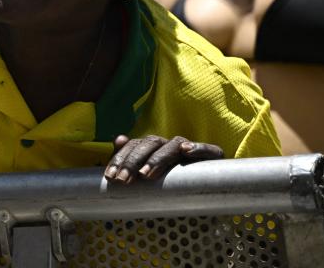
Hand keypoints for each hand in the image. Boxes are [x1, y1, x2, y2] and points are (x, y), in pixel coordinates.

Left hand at [105, 134, 223, 183]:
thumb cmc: (173, 180)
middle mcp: (169, 144)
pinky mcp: (212, 155)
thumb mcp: (150, 173)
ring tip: (146, 174)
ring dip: (158, 158)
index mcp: (154, 147)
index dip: (121, 159)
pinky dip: (196, 147)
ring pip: (172, 145)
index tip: (110, 176)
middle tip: (124, 180)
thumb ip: (132, 158)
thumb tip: (119, 139)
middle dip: (133, 162)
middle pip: (150, 143)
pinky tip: (186, 151)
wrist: (210, 184)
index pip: (134, 145)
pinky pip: (207, 149)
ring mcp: (189, 148)